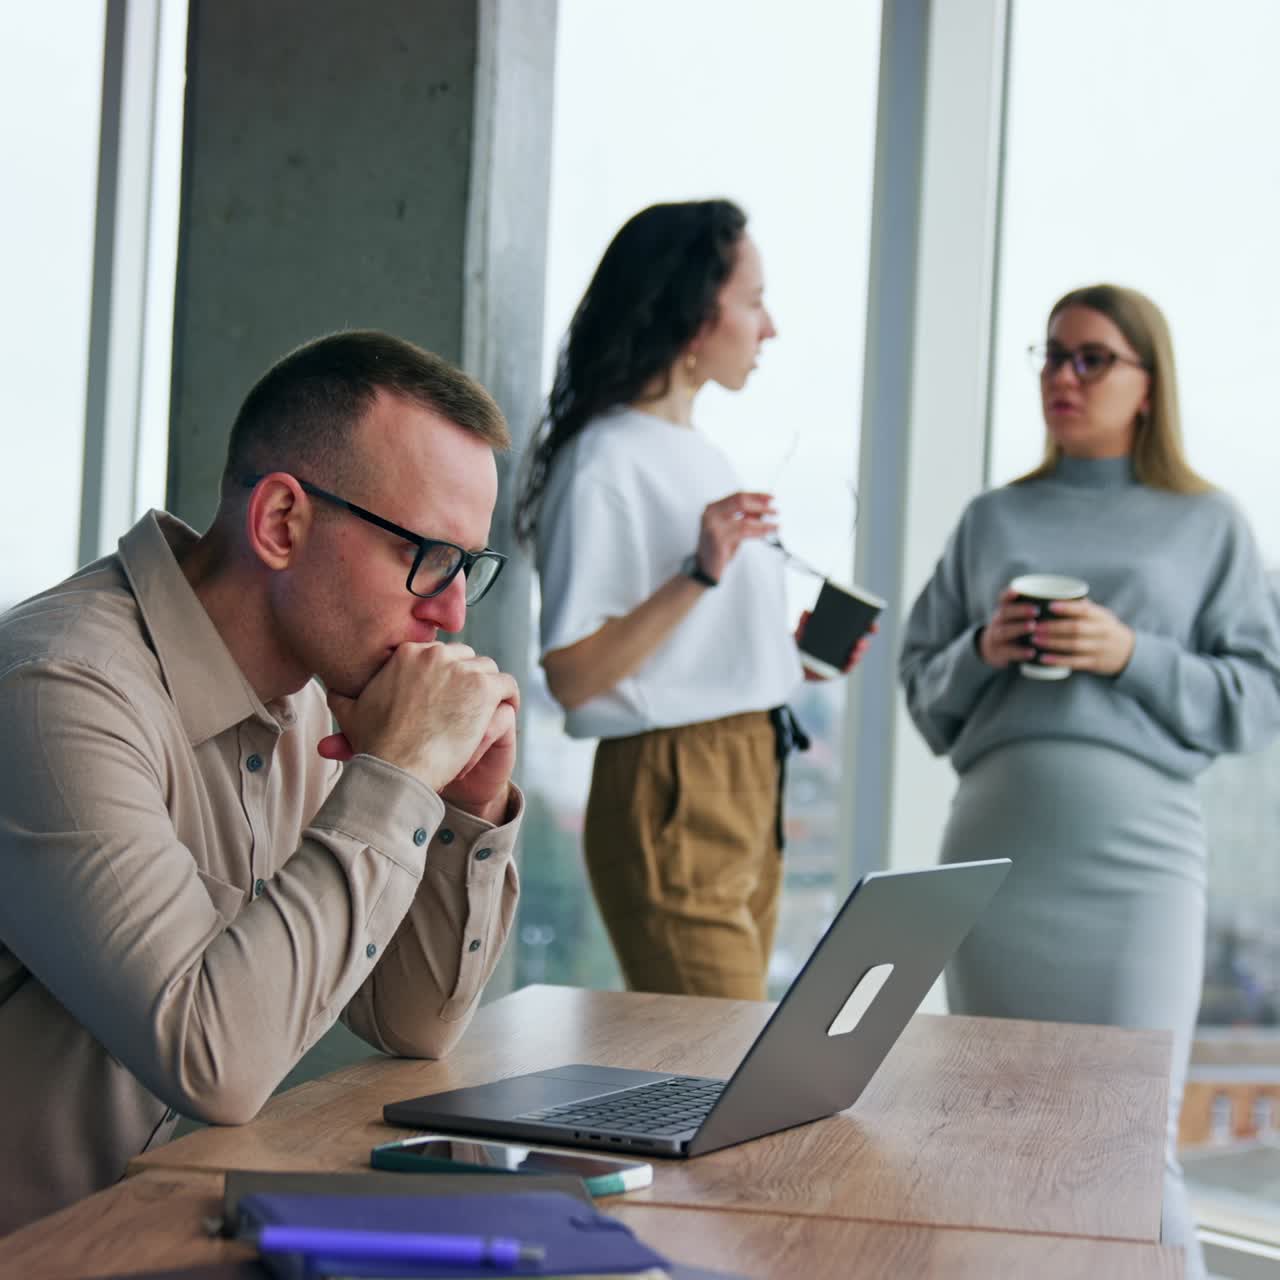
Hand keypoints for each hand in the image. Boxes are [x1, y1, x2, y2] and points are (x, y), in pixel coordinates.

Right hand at [317, 643, 520, 811]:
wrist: (397, 768)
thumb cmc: (375, 746)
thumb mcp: (348, 713)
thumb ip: (342, 695)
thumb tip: (334, 687)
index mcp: (407, 653)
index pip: (438, 654)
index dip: (445, 676)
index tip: (447, 695)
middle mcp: (435, 654)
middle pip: (465, 658)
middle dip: (467, 679)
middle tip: (469, 704)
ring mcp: (461, 669)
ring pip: (487, 669)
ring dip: (488, 688)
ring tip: (488, 710)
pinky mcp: (483, 688)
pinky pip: (507, 684)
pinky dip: (509, 697)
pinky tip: (506, 711)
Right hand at [696, 491, 777, 581]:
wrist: (705, 567)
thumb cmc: (718, 547)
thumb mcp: (732, 528)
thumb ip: (744, 517)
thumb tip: (763, 508)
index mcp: (713, 508)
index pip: (738, 496)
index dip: (756, 496)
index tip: (771, 497)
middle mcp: (711, 515)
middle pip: (741, 503)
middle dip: (761, 506)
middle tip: (775, 511)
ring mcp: (713, 527)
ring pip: (745, 520)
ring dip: (763, 523)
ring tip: (775, 526)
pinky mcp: (719, 541)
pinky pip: (744, 533)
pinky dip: (758, 532)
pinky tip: (767, 532)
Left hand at [796, 614, 877, 680]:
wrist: (790, 662)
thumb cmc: (799, 643)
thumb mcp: (801, 631)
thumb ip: (803, 622)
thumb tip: (807, 612)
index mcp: (841, 634)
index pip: (860, 630)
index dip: (870, 628)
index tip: (874, 627)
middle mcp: (844, 647)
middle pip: (860, 643)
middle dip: (864, 642)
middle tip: (861, 640)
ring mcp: (842, 659)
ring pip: (856, 656)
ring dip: (859, 653)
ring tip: (855, 650)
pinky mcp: (837, 671)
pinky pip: (847, 668)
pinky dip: (850, 664)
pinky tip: (851, 660)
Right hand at [977, 589, 1038, 668]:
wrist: (995, 651)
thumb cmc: (1016, 631)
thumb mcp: (1019, 619)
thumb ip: (1036, 610)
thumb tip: (1068, 600)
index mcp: (1004, 611)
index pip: (1003, 599)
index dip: (1008, 594)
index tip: (1017, 591)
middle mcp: (998, 622)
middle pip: (1004, 613)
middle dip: (1019, 611)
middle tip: (1036, 610)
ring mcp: (996, 638)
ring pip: (1004, 631)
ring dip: (1018, 628)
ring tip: (1033, 626)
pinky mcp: (999, 654)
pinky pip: (1007, 652)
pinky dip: (1020, 652)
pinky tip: (1032, 652)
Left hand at [1031, 598, 1134, 675]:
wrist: (1128, 652)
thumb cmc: (1105, 629)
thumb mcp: (1100, 615)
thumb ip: (1082, 607)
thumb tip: (1057, 593)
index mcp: (1101, 616)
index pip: (1084, 609)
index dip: (1067, 607)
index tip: (1049, 605)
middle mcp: (1101, 631)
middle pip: (1076, 628)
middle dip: (1053, 627)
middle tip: (1034, 626)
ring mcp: (1099, 648)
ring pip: (1074, 645)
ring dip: (1052, 643)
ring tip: (1034, 640)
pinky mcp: (1095, 663)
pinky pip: (1075, 662)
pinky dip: (1058, 660)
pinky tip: (1043, 658)